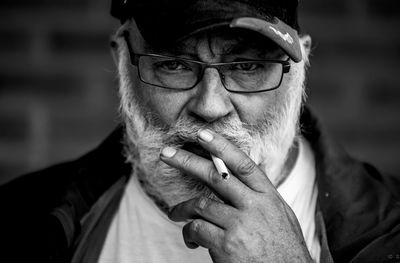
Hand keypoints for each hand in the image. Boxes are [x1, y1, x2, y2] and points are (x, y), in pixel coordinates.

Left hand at [160, 129, 312, 262]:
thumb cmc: (284, 251)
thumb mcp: (280, 217)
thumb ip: (260, 198)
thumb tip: (239, 181)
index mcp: (269, 198)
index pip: (243, 164)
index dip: (222, 146)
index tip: (203, 134)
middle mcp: (255, 207)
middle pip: (216, 175)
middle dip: (187, 161)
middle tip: (167, 154)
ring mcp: (240, 225)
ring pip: (200, 204)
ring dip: (182, 209)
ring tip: (175, 214)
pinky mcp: (226, 245)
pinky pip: (197, 229)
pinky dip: (189, 233)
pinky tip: (192, 241)